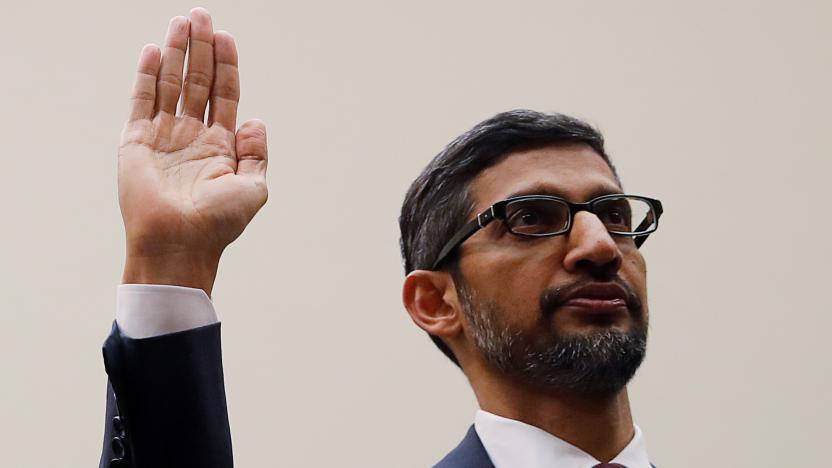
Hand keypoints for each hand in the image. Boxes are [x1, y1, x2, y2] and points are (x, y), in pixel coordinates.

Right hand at [119, 9, 267, 295]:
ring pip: (169, 84)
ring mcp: (164, 136)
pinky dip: (145, 75)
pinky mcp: (137, 141)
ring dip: (175, 53)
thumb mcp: (253, 188)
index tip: (225, 37)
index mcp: (221, 145)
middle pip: (197, 81)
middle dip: (201, 49)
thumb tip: (256, 120)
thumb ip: (257, 153)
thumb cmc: (218, 223)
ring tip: (181, 22)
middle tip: (201, 16)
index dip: (226, 66)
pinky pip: (141, 100)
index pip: (224, 94)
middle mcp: (192, 136)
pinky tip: (152, 50)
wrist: (179, 244)